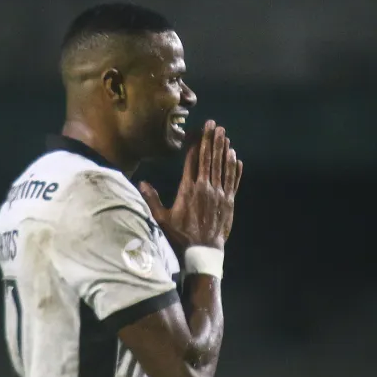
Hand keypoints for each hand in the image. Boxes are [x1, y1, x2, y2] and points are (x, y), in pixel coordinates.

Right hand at [140, 120, 242, 251]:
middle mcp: (205, 188)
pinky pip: (233, 181)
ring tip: (224, 135)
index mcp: (188, 189)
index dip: (196, 144)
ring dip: (223, 149)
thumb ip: (152, 199)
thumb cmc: (180, 236)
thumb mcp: (162, 218)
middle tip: (213, 125)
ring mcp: (219, 195)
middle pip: (209, 159)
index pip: (193, 161)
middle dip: (211, 140)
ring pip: (222, 167)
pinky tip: (235, 158)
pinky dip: (234, 169)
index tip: (198, 131)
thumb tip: (141, 183)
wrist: (202, 252)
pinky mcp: (229, 202)